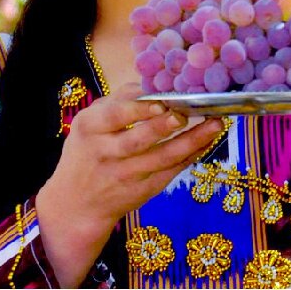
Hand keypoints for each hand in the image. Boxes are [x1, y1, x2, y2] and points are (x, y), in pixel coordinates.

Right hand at [34, 82, 223, 285]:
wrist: (77, 205)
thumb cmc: (87, 152)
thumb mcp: (88, 123)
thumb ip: (117, 102)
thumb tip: (150, 84)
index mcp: (89, 128)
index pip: (114, 116)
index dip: (139, 109)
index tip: (161, 102)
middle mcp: (106, 153)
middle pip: (138, 140)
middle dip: (164, 126)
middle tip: (187, 112)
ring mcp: (125, 175)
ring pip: (162, 158)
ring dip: (191, 141)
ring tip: (214, 124)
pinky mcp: (143, 191)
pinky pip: (171, 171)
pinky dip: (191, 156)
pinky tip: (207, 141)